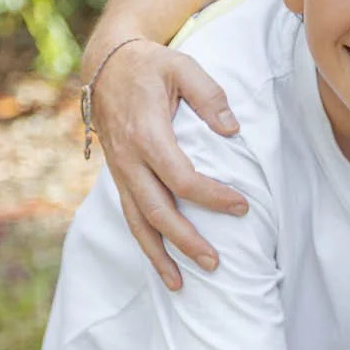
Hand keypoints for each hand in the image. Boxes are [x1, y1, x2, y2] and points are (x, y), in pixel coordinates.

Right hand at [89, 38, 247, 287]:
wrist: (107, 63)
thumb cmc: (151, 65)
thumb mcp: (183, 66)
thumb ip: (210, 96)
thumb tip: (232, 130)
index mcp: (146, 134)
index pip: (181, 178)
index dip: (211, 196)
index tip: (242, 206)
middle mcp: (128, 159)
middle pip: (156, 211)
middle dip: (185, 241)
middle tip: (216, 263)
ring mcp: (120, 171)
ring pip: (136, 222)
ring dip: (158, 255)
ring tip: (180, 285)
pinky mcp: (119, 176)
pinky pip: (130, 215)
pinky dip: (145, 242)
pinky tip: (161, 263)